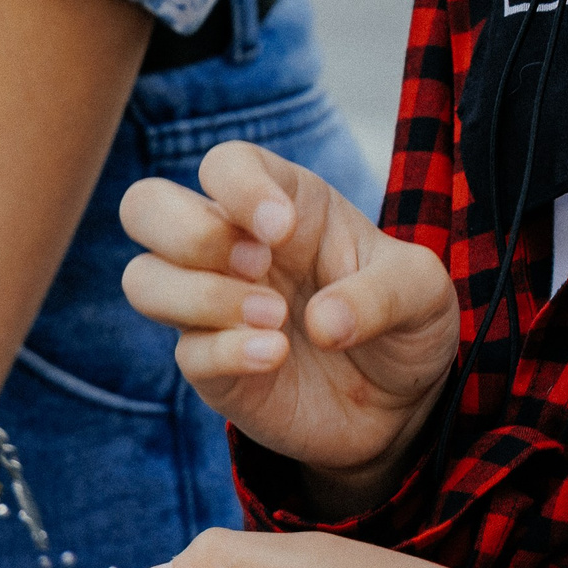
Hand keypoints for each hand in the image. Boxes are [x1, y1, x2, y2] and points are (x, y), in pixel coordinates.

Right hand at [120, 142, 456, 508]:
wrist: (403, 404)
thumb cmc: (405, 322)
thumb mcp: (424, 291)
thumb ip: (385, 293)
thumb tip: (322, 322)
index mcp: (288, 203)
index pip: (225, 163)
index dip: (240, 186)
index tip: (284, 229)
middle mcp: (236, 247)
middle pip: (145, 205)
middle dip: (187, 231)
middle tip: (258, 264)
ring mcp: (215, 307)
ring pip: (142, 278)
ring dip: (201, 295)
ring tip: (275, 317)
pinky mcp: (214, 367)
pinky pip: (187, 352)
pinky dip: (228, 352)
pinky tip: (277, 357)